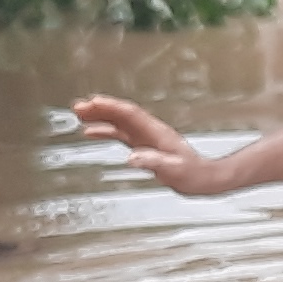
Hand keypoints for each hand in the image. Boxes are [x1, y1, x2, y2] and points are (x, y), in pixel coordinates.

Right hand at [71, 94, 227, 195]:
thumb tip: (132, 158)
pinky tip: (92, 132)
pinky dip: (106, 131)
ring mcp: (146, 138)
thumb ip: (154, 162)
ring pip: (119, 122)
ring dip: (100, 117)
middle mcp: (149, 131)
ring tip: (79, 114)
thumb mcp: (174, 170)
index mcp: (156, 132)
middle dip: (100, 108)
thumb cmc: (193, 175)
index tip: (93, 102)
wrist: (205, 179)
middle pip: (121, 114)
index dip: (111, 107)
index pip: (130, 114)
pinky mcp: (144, 146)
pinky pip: (120, 134)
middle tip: (78, 106)